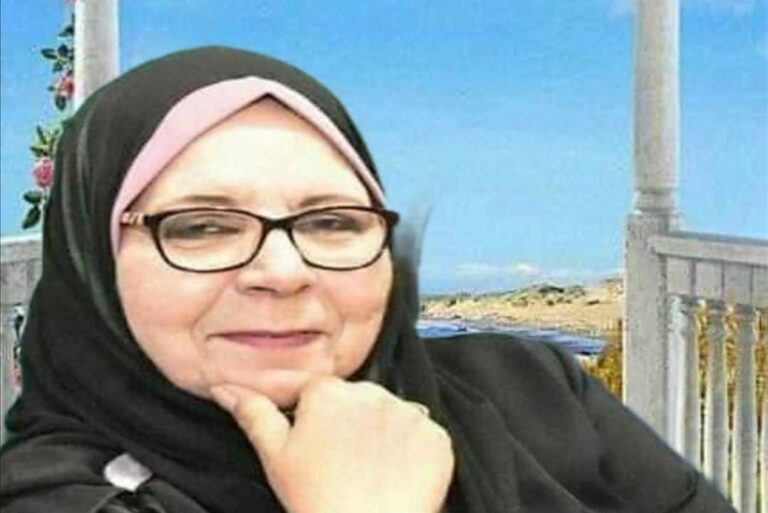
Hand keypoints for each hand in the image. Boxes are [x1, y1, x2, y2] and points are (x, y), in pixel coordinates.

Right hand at [210, 376, 454, 512]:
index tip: (318, 449)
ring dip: (383, 434)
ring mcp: (408, 413)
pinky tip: (397, 475)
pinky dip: (413, 452)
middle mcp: (371, 391)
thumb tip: (224, 387)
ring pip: (391, 415)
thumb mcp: (275, 457)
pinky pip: (423, 435)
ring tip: (370, 472)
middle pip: (358, 400)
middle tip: (342, 464)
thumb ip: (253, 414)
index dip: (316, 422)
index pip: (321, 394)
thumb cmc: (315, 499)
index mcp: (329, 390)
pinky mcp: (437, 436)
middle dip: (350, 423)